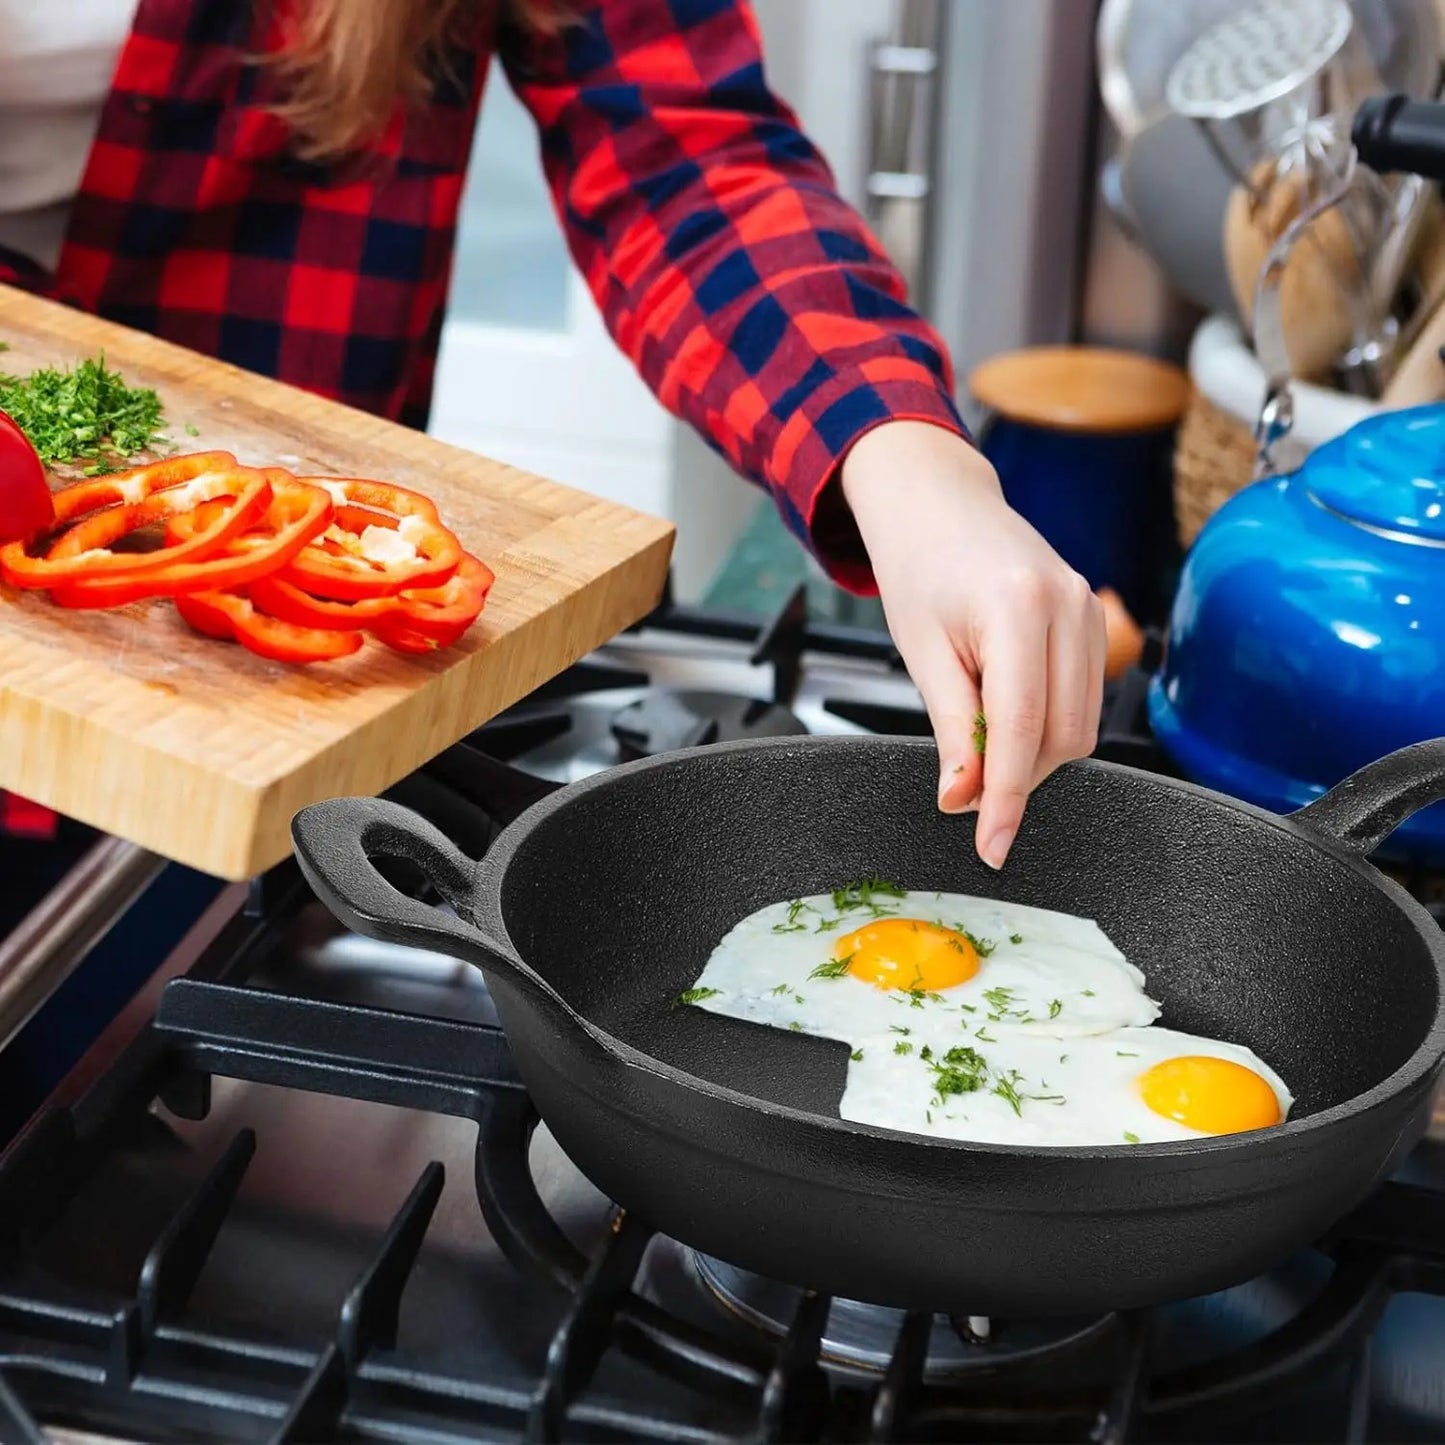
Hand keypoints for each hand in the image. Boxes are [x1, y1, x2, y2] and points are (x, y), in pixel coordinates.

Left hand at [840, 421, 1104, 868]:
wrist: (939, 507)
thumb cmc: (919, 571)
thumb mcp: (921, 653)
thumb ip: (952, 728)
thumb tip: (965, 800)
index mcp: (1019, 607)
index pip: (1022, 730)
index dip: (1007, 799)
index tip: (992, 847)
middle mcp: (1069, 606)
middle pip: (1063, 736)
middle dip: (1018, 777)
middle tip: (963, 785)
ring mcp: (1090, 611)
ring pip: (1081, 725)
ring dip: (1033, 754)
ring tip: (978, 736)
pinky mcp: (1095, 620)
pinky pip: (1084, 699)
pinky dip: (1047, 725)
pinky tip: (1005, 712)